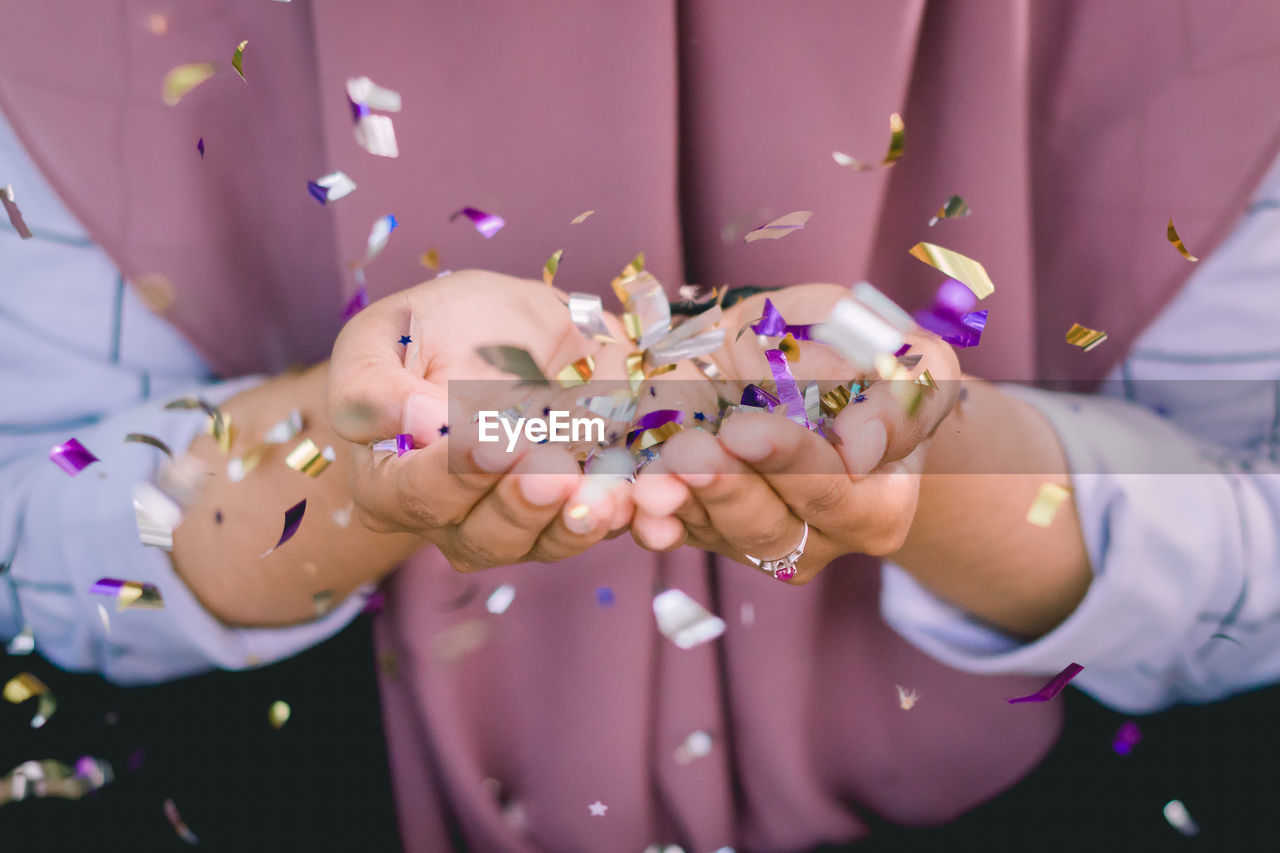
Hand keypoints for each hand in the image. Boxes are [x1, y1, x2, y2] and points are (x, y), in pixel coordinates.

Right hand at [327, 270, 632, 570]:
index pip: (416, 494)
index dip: (456, 473)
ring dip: (575, 519)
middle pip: (482, 536)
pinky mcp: (571, 510)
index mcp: (389, 482)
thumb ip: (374, 388)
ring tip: (602, 492)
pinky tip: (634, 490)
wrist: (504, 323)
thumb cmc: (427, 330)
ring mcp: (515, 522)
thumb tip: (420, 424)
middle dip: (521, 503)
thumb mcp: (381, 338)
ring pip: (543, 541)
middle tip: (552, 470)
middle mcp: (450, 518)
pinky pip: (595, 523)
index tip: (492, 442)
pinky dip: (619, 509)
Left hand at [631, 286, 960, 581]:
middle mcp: (819, 538)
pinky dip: (652, 517)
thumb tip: (860, 448)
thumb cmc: (876, 366)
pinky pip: (676, 529)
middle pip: (768, 526)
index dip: (788, 461)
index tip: (745, 431)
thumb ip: (897, 403)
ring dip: (680, 505)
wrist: (824, 379)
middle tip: (689, 452)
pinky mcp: (707, 528)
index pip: (831, 490)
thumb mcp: (913, 367)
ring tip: (652, 477)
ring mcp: (759, 541)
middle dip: (725, 487)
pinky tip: (632, 502)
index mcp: (876, 505)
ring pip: (716, 533)